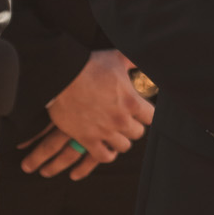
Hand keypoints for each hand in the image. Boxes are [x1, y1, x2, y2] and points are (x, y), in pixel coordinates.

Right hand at [20, 50, 154, 179]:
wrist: (62, 77)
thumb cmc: (89, 65)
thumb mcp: (117, 58)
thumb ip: (134, 61)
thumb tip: (146, 59)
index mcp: (131, 101)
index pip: (151, 118)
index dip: (146, 115)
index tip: (141, 112)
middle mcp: (121, 119)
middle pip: (137, 133)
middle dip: (133, 127)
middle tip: (126, 121)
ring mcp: (104, 131)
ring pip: (123, 146)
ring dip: (120, 140)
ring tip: (116, 133)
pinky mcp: (87, 139)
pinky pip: (103, 156)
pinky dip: (107, 154)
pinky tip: (106, 148)